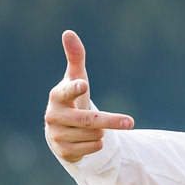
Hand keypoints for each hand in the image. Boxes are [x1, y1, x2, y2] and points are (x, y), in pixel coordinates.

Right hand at [44, 30, 133, 162]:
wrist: (61, 129)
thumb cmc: (72, 98)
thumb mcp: (75, 79)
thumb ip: (75, 58)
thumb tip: (68, 32)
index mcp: (57, 96)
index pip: (66, 91)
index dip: (75, 88)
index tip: (84, 84)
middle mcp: (53, 116)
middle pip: (89, 120)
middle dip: (111, 120)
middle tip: (130, 122)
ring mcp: (56, 135)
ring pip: (93, 134)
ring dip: (102, 131)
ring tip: (96, 127)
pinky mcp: (63, 151)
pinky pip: (92, 147)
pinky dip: (98, 143)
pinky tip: (91, 139)